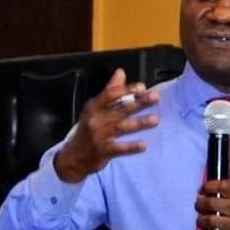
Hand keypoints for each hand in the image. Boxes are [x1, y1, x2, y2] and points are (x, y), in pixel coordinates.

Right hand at [54, 68, 158, 182]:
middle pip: (120, 109)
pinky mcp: (103, 151)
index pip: (111, 94)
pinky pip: (120, 148)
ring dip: (140, 123)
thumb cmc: (88, 129)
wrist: (73, 157)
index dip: (127, 90)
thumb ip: (109, 91)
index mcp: (93, 107)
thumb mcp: (94, 109)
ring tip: (155, 120)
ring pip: (122, 127)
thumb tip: (121, 72)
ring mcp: (99, 136)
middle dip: (139, 102)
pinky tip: (144, 145)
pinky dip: (132, 147)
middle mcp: (96, 120)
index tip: (142, 87)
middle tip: (155, 97)